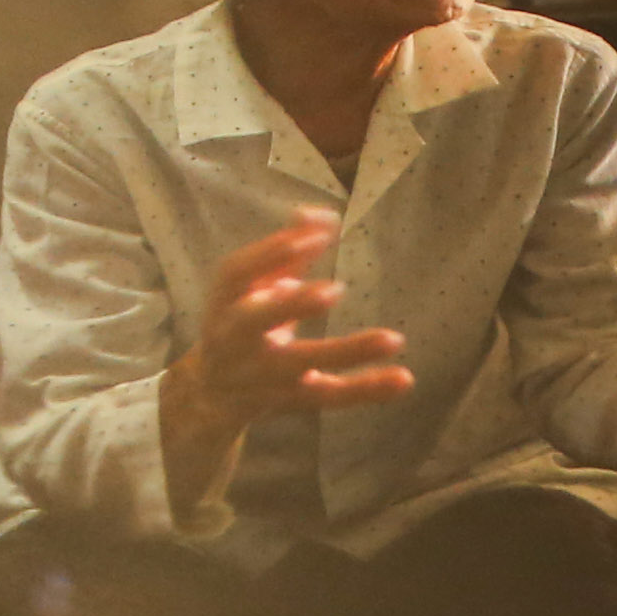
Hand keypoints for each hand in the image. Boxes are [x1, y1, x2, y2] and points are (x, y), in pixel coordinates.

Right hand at [167, 209, 414, 437]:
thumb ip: (288, 251)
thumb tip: (325, 215)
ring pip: (302, 363)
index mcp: (225, 300)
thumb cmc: (241, 321)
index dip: (272, 252)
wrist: (212, 393)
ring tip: (393, 339)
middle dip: (293, 305)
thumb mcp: (254, 286)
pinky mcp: (290, 400)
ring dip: (348, 351)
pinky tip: (403, 379)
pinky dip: (366, 389)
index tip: (315, 235)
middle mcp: (236, 338)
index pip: (238, 272)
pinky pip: (329, 395)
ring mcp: (262, 373)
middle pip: (258, 323)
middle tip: (335, 290)